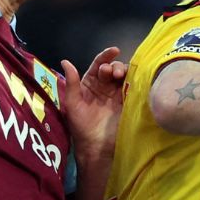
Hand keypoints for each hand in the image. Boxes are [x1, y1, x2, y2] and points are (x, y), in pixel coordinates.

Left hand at [60, 45, 126, 162]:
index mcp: (89, 85)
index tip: (114, 51)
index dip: (105, 56)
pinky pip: (132, 89)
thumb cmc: (81, 127)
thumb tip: (66, 61)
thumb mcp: (73, 104)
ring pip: (123, 77)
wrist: (96, 147)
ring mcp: (116, 95)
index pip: (98, 65)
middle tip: (112, 74)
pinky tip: (133, 81)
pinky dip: (133, 82)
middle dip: (114, 66)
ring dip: (124, 72)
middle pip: (112, 69)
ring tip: (120, 77)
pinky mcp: (126, 104)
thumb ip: (72, 82)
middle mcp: (103, 87)